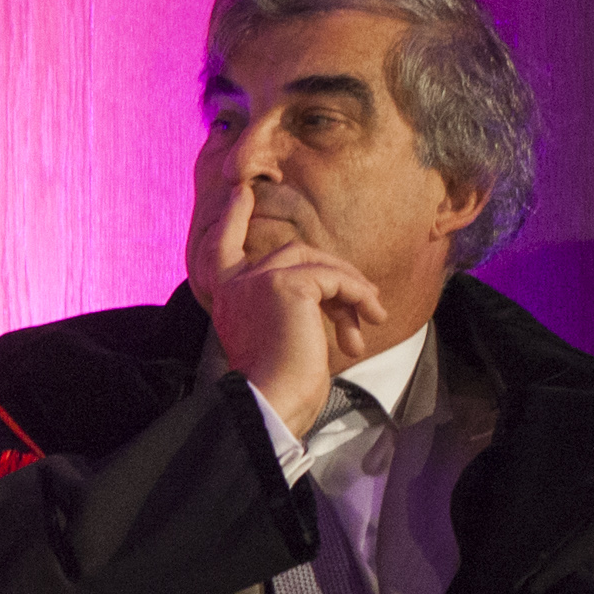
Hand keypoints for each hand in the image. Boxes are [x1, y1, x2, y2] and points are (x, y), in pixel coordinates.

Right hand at [189, 171, 387, 434]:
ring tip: (372, 317)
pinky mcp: (284, 284)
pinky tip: (369, 319)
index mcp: (225, 297)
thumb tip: (339, 289)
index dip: (233, 218)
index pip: (222, 248)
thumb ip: (292, 304)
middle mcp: (234, 284)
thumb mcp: (278, 334)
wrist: (271, 402)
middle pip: (294, 253)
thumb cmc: (278, 383)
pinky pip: (334, 278)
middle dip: (335, 275)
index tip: (243, 191)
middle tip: (367, 308)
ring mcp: (257, 280)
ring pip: (317, 262)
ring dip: (351, 287)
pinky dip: (358, 295)